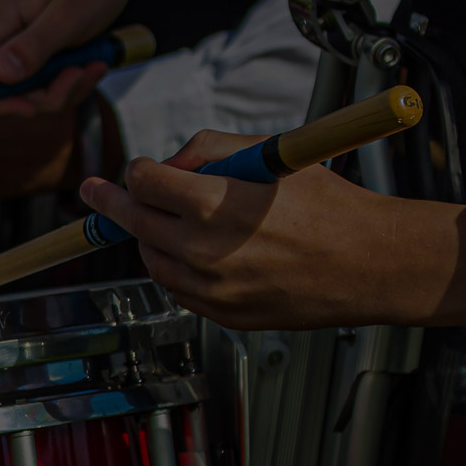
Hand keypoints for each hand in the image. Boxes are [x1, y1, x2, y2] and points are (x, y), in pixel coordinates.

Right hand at [0, 0, 196, 81]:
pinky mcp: (27, 40)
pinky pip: (39, 76)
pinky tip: (91, 62)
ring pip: (24, 87)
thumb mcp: (70, 16)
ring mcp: (10, 35)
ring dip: (62, 88)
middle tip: (80, 77)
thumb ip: (33, 46)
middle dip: (43, 96)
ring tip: (94, 66)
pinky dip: (66, 78)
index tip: (32, 107)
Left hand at [78, 130, 465, 330]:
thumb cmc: (330, 205)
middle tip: (93, 193)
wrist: (371, 263)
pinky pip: (180, 289)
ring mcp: (213, 289)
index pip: (143, 183)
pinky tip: (201, 251)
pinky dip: (179, 268)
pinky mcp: (225, 315)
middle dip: (112, 203)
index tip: (134, 169)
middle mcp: (206, 251)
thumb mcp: (269, 153)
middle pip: (135, 222)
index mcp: (215, 205)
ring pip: (153, 259)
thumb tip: (168, 164)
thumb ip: (208, 150)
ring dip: (151, 236)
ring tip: (172, 221)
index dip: (136, 171)